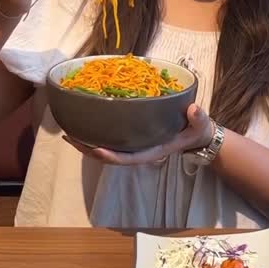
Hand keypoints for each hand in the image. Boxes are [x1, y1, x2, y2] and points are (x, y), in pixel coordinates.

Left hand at [62, 103, 213, 164]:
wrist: (195, 133)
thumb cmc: (196, 129)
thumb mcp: (200, 124)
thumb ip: (198, 118)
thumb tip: (193, 109)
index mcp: (152, 150)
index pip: (127, 158)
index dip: (110, 156)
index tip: (95, 149)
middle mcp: (139, 150)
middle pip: (108, 156)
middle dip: (88, 149)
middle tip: (69, 136)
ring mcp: (134, 144)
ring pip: (105, 148)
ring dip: (86, 143)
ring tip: (68, 131)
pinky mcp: (132, 137)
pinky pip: (110, 138)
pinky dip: (95, 132)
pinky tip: (83, 122)